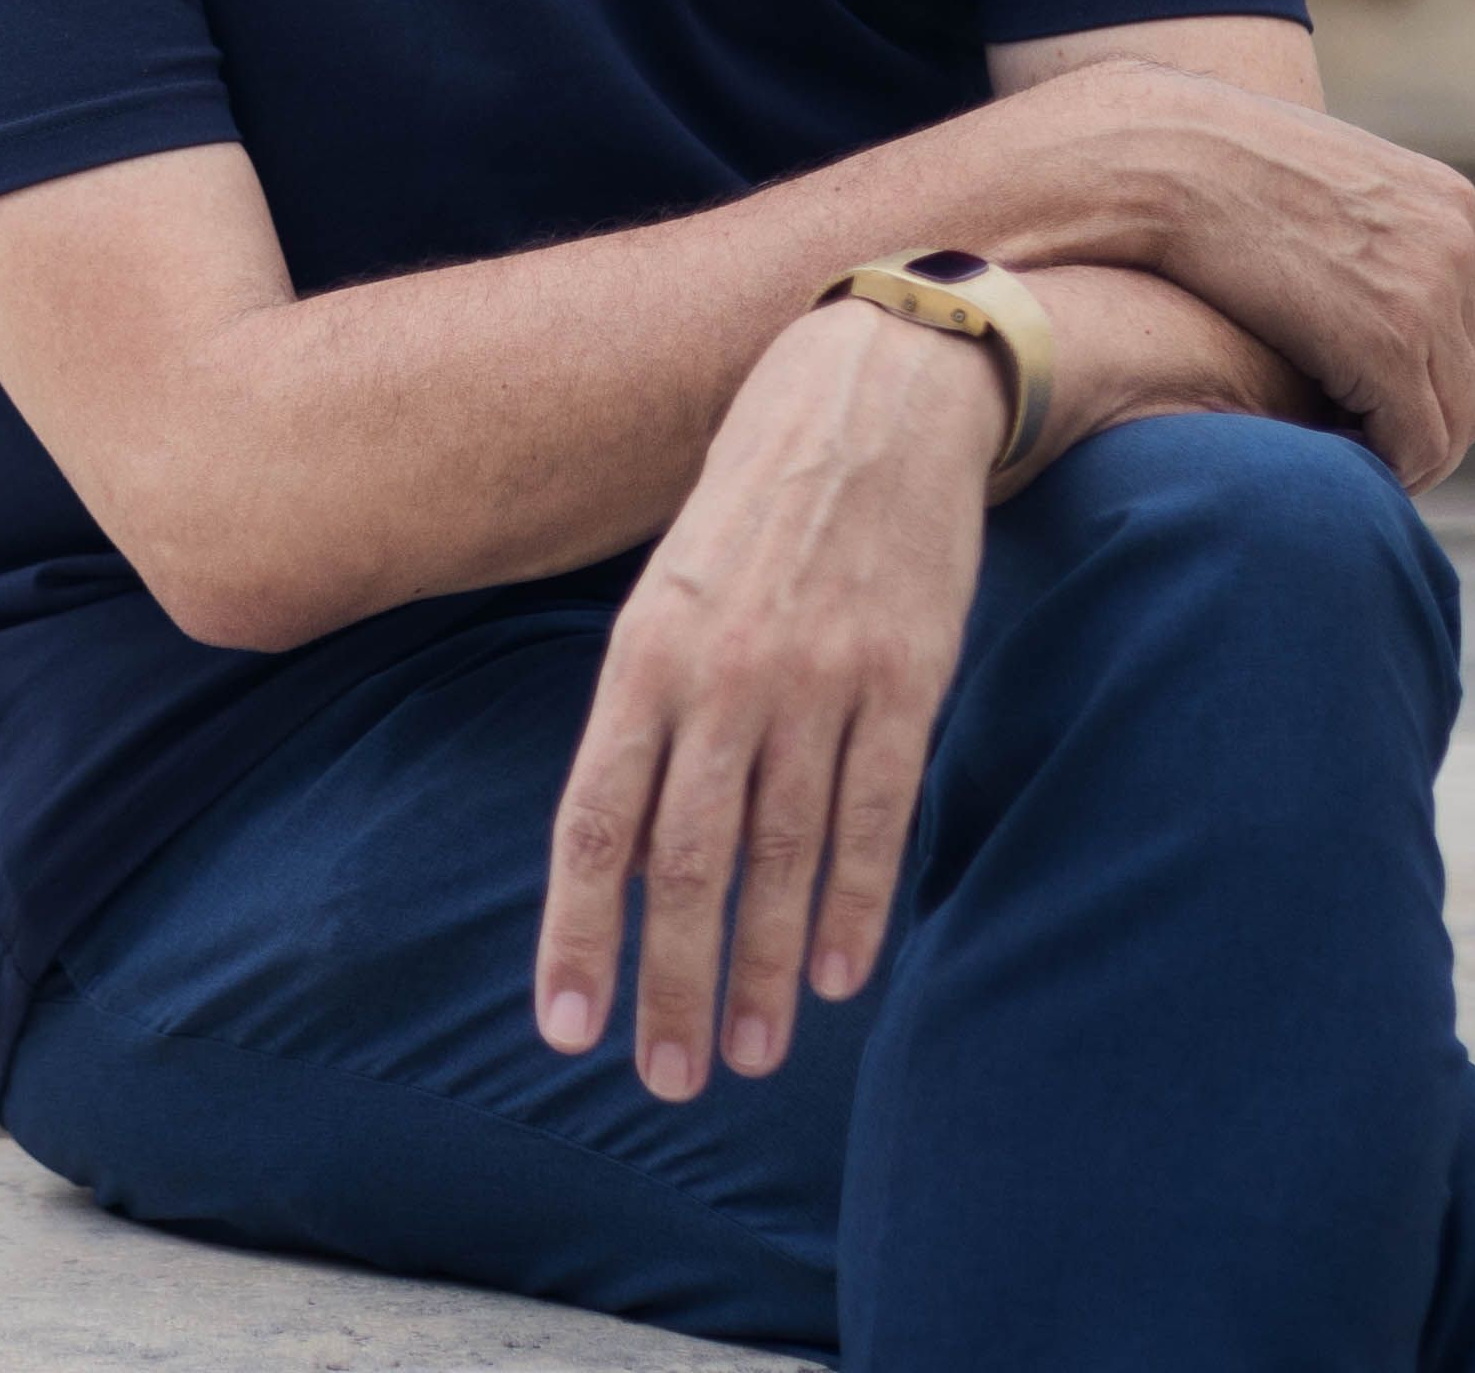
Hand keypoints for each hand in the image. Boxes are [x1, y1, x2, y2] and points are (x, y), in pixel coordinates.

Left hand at [532, 301, 997, 1097]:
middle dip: (675, 983)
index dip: (578, 932)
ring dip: (766, 968)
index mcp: (645, 654)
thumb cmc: (751, 508)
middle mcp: (724, 675)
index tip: (567, 1028)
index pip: (595, 822)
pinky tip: (839, 975)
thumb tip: (626, 859)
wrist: (871, 395)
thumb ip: (646, 721)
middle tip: (670, 1079)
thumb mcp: (668, 594)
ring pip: (783, 855)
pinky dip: (854, 902)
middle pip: (688, 864)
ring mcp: (819, 678)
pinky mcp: (907, 675)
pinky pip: (877, 812)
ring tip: (751, 1054)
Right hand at [1061, 60, 1474, 488]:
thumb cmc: (1208, 169)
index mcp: (1447, 203)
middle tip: (1367, 450)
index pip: (1473, 322)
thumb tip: (1345, 272)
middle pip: (1472, 373)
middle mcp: (1456, 243)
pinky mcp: (1389, 344)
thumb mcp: (1312, 179)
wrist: (1161, 157)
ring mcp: (1429, 292)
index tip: (1375, 406)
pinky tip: (1337, 462)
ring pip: (1455, 416)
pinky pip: (1419, 441)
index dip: (1430, 377)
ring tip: (1350, 462)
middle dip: (1427, 420)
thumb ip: (1354, 225)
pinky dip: (1390, 466)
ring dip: (1409, 451)